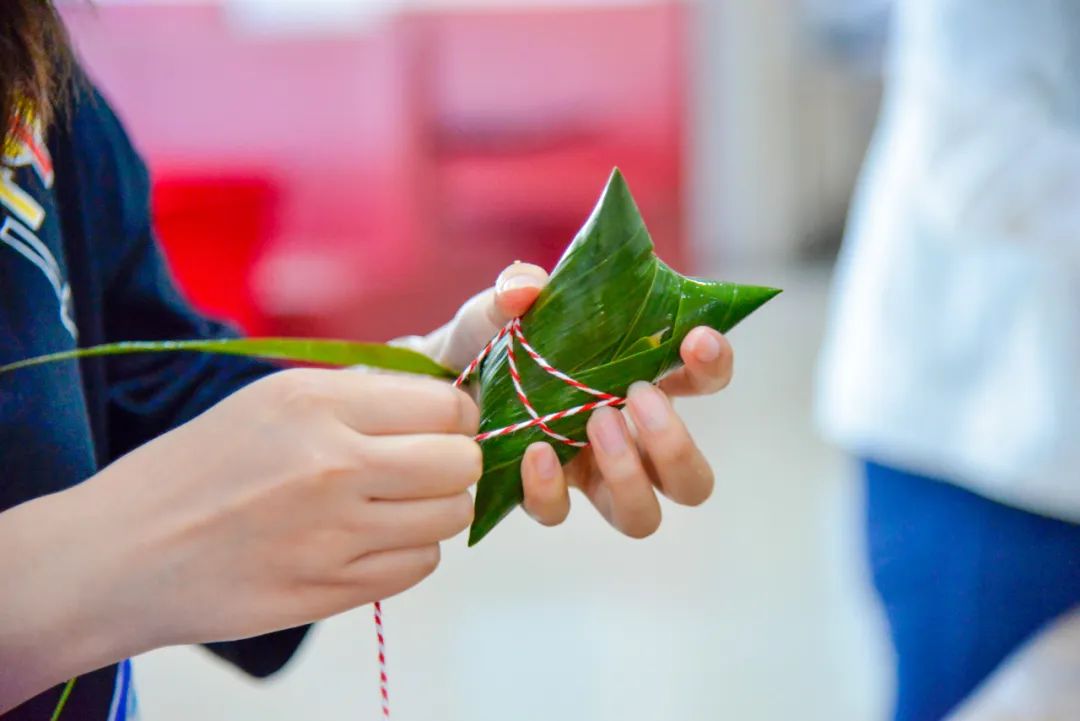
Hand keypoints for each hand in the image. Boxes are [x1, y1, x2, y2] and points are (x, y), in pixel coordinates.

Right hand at [1, 369, 479, 686]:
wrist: (121, 553)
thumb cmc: (197, 467)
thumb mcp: (271, 400)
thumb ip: (359, 397)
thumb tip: (441, 401)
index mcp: (316, 402)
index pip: (446, 406)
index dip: (454, 418)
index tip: (438, 427)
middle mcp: (333, 465)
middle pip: (460, 463)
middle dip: (454, 464)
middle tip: (424, 468)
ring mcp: (333, 535)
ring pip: (450, 519)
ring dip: (433, 511)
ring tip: (392, 506)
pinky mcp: (329, 591)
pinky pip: (418, 566)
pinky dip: (407, 553)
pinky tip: (368, 542)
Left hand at [411, 263, 732, 538]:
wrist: (436, 381)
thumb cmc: (491, 340)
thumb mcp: (500, 307)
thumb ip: (513, 289)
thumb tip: (527, 288)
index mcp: (639, 380)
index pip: (702, 380)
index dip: (713, 365)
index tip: (697, 340)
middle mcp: (627, 439)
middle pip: (692, 482)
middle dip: (676, 445)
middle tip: (636, 396)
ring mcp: (587, 475)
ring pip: (642, 516)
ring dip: (628, 475)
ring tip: (594, 423)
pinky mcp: (542, 494)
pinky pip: (559, 513)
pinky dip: (551, 489)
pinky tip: (535, 452)